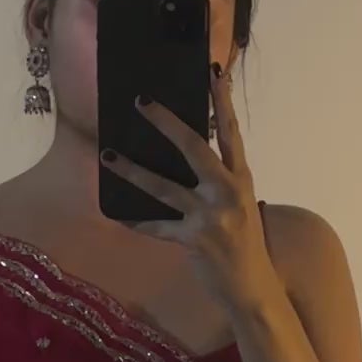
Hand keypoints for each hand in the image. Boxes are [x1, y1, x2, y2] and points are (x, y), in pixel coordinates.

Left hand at [99, 69, 276, 314]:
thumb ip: (220, 182)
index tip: (213, 74)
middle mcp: (228, 192)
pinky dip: (136, 221)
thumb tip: (188, 157)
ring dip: (132, 170)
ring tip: (108, 155)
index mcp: (241, 179)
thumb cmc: (245, 244)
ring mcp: (211, 216)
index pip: (232, 133)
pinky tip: (117, 213)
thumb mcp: (240, 206)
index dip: (223, 103)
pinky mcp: (194, 240)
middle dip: (166, 123)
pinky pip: (157, 227)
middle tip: (142, 102)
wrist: (254, 288)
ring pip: (164, 186)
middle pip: (195, 148)